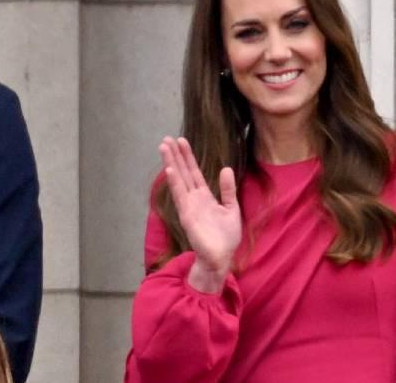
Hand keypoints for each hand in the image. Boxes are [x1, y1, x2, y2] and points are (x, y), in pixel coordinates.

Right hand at [160, 136, 240, 292]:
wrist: (221, 257)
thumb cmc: (226, 237)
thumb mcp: (231, 209)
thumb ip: (227, 190)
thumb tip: (226, 169)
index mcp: (204, 196)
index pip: (194, 172)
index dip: (188, 157)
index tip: (181, 141)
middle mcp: (193, 198)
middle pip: (183, 172)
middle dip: (175, 155)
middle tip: (167, 138)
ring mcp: (188, 206)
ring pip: (178, 179)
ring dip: (171, 163)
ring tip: (164, 147)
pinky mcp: (187, 215)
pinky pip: (180, 196)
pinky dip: (175, 183)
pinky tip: (170, 170)